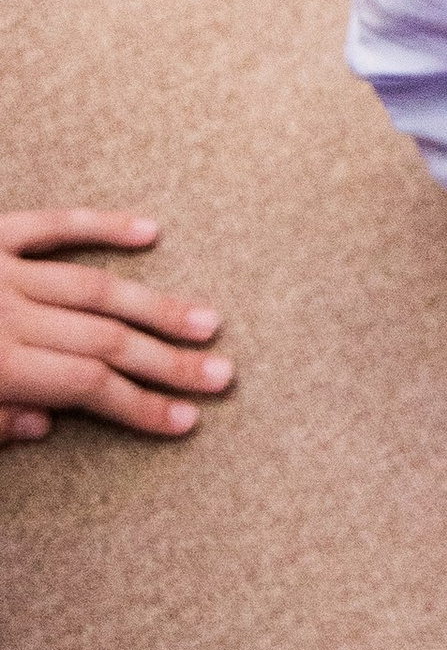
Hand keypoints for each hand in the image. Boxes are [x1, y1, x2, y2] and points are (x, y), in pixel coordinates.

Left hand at [0, 208, 233, 441]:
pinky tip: (149, 232)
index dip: (142, 404)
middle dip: (169, 361)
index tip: (186, 419)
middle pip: (106, 338)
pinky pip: (50, 225)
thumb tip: (44, 424)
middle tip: (221, 375)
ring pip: (94, 288)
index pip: (88, 385)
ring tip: (207, 322)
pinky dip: (101, 226)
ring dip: (156, 306)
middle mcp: (5, 314)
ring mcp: (0, 269)